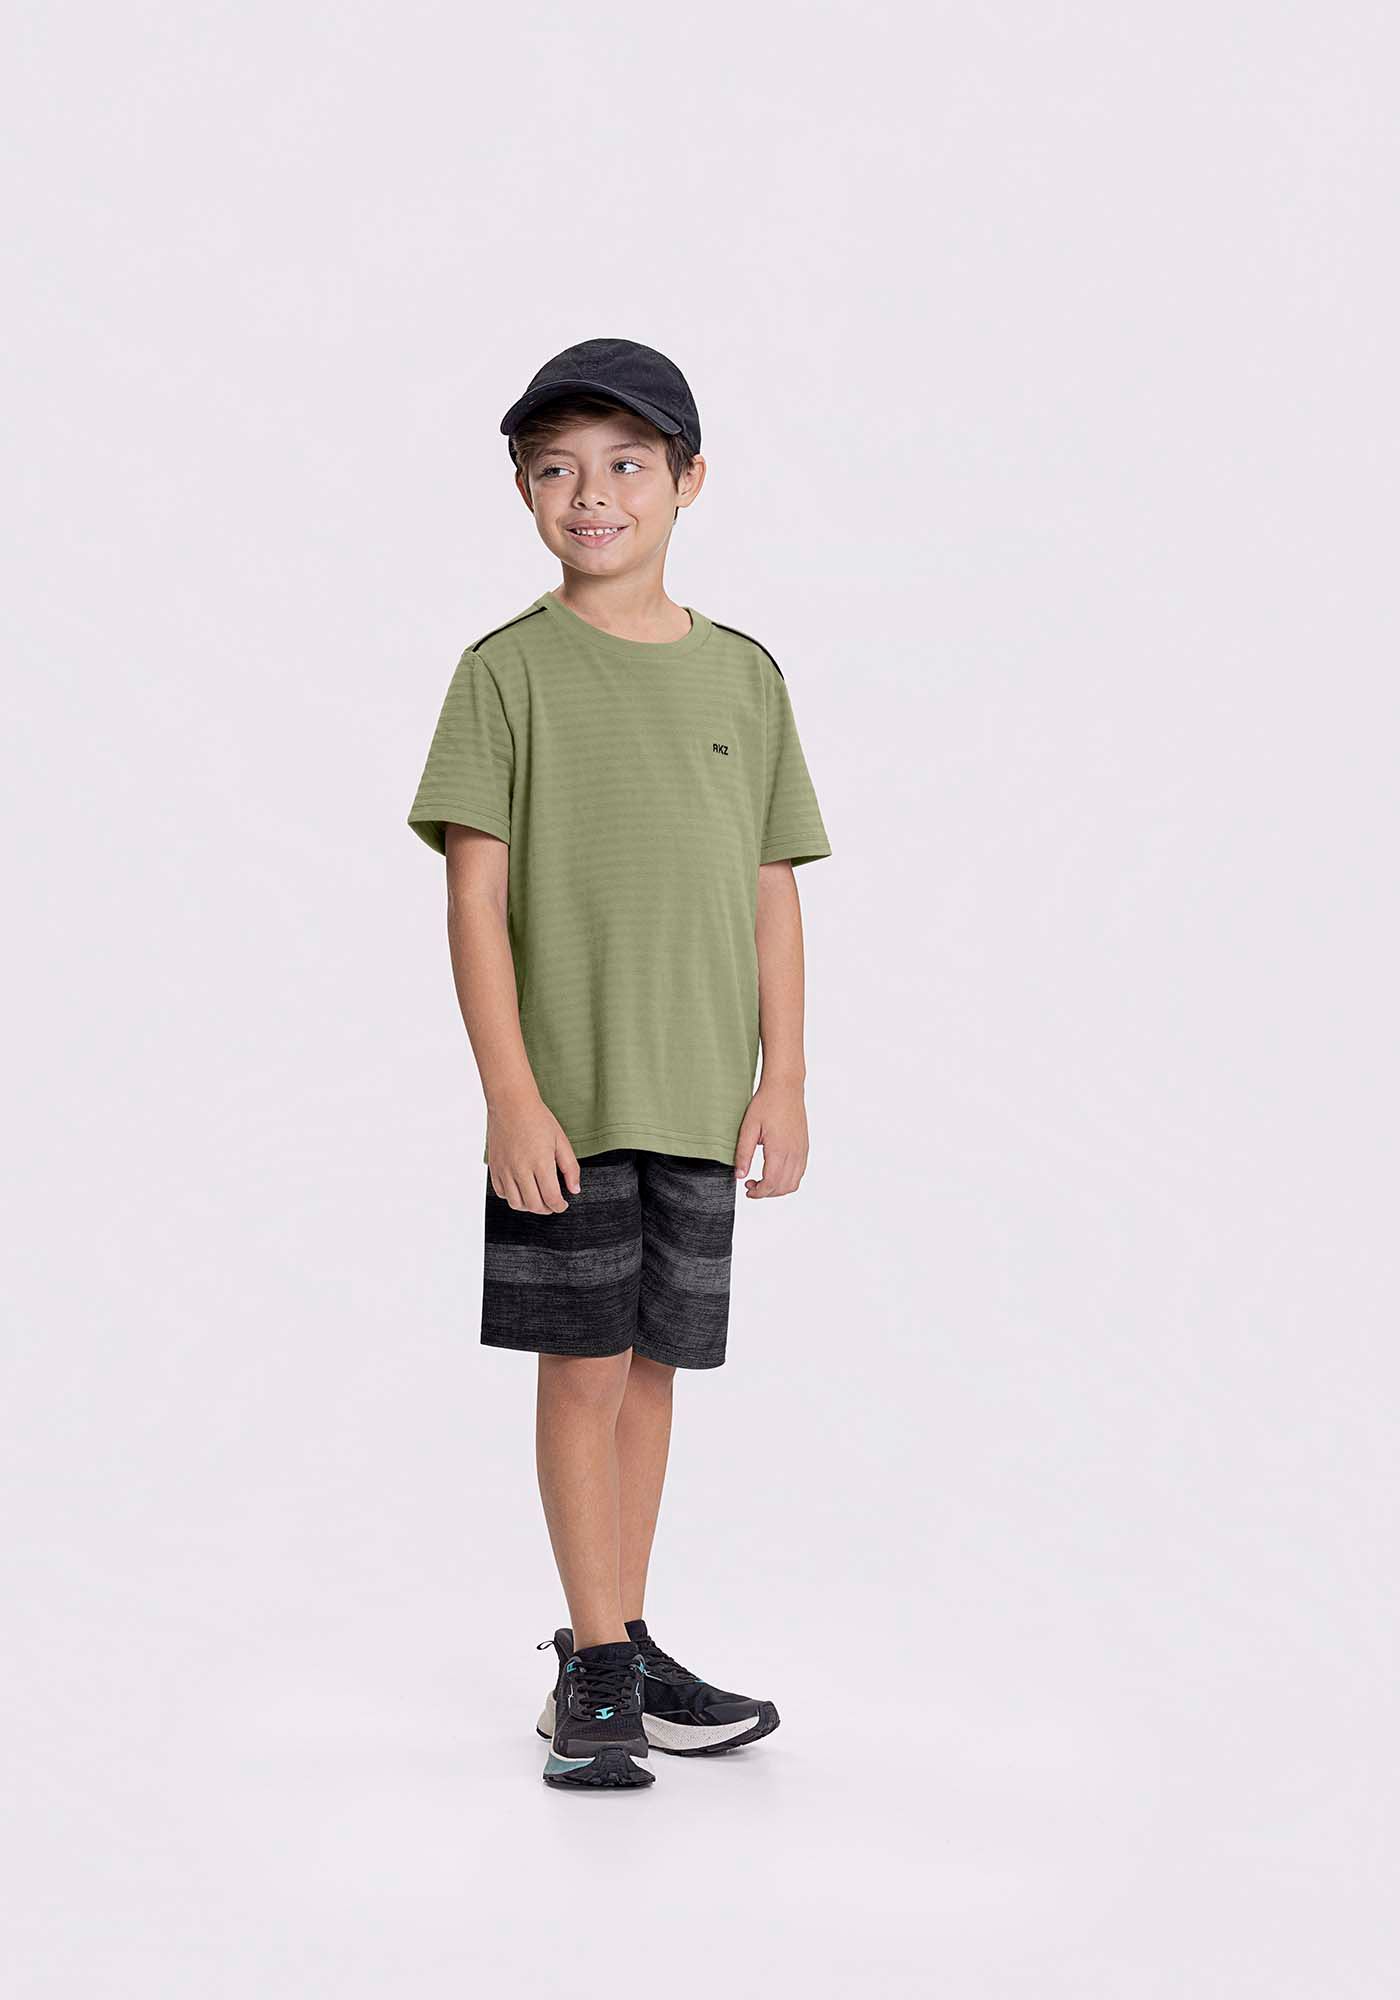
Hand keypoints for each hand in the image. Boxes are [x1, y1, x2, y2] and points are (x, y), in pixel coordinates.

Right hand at [487, 1091, 580, 1212]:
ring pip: (516, 1203)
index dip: (560, 1206)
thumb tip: (574, 1190)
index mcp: (540, 1163)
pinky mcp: (494, 1167)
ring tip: (538, 1199)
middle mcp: (521, 1169)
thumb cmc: (538, 1119)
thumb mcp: (561, 1141)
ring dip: (529, 1207)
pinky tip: (521, 1190)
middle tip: (552, 1204)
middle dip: (546, 1209)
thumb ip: (570, 1168)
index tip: (563, 1204)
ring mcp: (505, 1169)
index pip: (551, 1198)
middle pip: (534, 1205)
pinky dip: (512, 1197)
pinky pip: (501, 1193)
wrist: (511, 1103)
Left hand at [733, 1079, 808, 1196]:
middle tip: (751, 1185)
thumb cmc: (766, 1104)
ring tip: (762, 1180)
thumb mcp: (748, 1128)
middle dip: (766, 1192)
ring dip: (778, 1188)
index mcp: (779, 1149)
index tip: (747, 1190)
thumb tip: (739, 1176)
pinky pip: (799, 1172)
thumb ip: (743, 1154)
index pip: (771, 1183)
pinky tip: (774, 1171)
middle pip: (783, 1187)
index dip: (759, 1192)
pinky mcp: (804, 1147)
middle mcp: (794, 1153)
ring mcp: (802, 1150)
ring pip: (794, 1183)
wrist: (785, 1087)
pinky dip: (787, 1179)